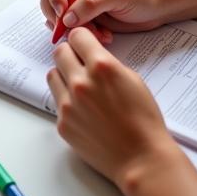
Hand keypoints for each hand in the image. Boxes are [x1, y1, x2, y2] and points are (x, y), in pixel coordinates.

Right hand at [40, 0, 174, 43]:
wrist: (159, 7)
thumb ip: (91, 3)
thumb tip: (67, 17)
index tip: (63, 12)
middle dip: (60, 14)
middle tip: (73, 28)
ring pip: (56, 13)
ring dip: (72, 27)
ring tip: (97, 32)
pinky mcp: (82, 12)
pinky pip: (69, 24)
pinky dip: (80, 33)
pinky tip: (101, 34)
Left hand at [47, 28, 177, 189]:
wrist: (142, 159)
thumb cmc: (144, 120)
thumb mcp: (132, 80)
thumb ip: (107, 63)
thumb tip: (90, 54)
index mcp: (102, 67)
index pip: (76, 36)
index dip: (82, 39)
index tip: (84, 44)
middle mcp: (81, 82)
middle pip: (60, 52)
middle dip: (70, 54)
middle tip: (80, 63)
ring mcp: (69, 104)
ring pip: (53, 74)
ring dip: (64, 76)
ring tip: (80, 87)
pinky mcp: (62, 122)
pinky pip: (57, 101)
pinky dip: (68, 101)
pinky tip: (85, 111)